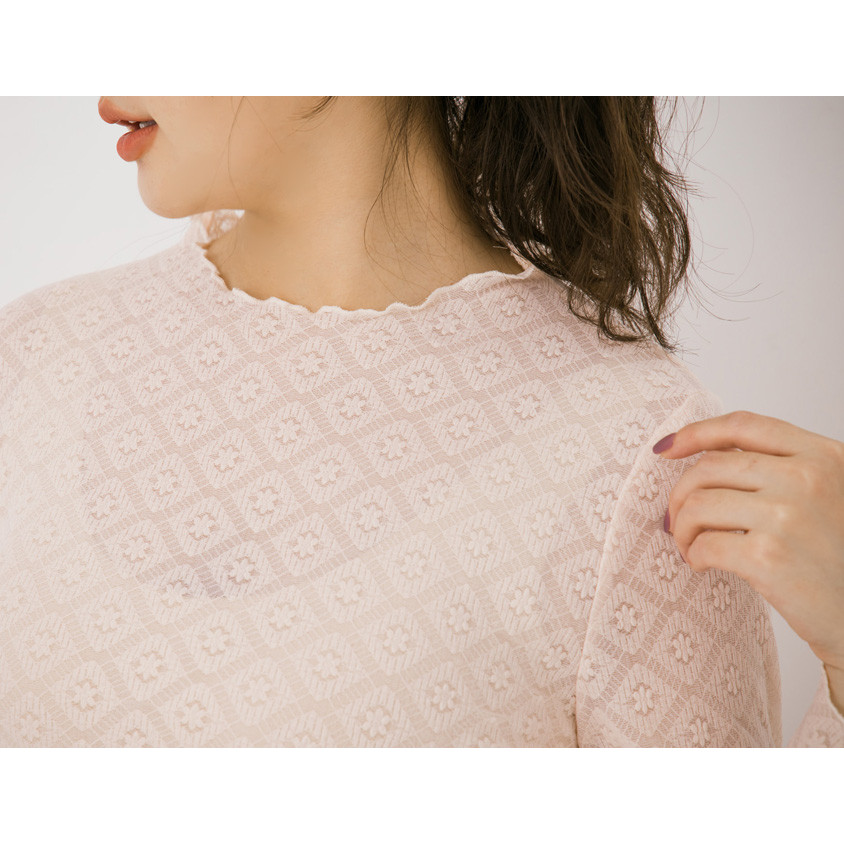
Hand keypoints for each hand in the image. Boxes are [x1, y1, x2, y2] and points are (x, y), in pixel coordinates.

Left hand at [654, 410, 843, 674]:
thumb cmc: (841, 559)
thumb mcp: (830, 494)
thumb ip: (783, 469)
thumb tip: (706, 459)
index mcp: (823, 456)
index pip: (743, 426)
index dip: (695, 433)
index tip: (666, 449)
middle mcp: (806, 478)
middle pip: (710, 467)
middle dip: (680, 493)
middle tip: (676, 518)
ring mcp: (787, 516)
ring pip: (698, 504)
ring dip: (681, 526)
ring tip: (689, 544)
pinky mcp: (768, 557)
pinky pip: (703, 544)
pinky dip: (692, 554)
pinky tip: (702, 564)